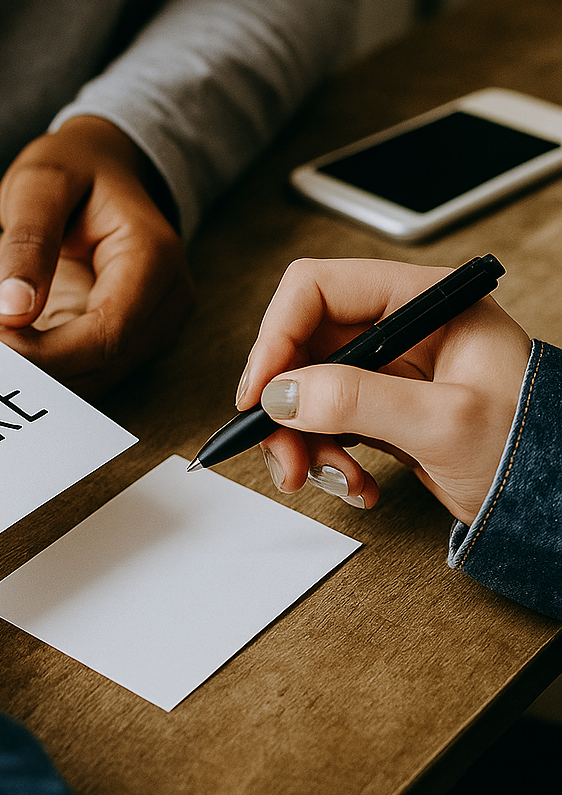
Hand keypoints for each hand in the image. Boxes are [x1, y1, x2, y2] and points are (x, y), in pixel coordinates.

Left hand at [0, 115, 192, 394]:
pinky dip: (46, 367)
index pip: (109, 332)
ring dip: (40, 373)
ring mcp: (153, 324)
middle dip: (40, 369)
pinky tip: (10, 340)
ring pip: (97, 378)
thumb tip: (11, 311)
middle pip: (105, 363)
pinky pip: (89, 371)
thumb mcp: (40, 184)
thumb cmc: (76, 169)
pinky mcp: (130, 339)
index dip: (51, 354)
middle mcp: (166, 300)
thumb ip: (26, 244)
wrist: (105, 167)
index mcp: (153, 257)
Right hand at [237, 258, 530, 522]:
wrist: (554, 505)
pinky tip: (353, 481)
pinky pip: (322, 420)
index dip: (278, 336)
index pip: (317, 289)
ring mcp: (386, 369)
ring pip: (303, 386)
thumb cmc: (535, 450)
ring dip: (299, 437)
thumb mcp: (447, 422)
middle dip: (284, 402)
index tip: (261, 391)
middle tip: (283, 452)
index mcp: (422, 301)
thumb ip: (360, 401)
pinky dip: (322, 454)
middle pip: (300, 343)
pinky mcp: (378, 407)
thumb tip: (282, 394)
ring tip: (327, 477)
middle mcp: (398, 327)